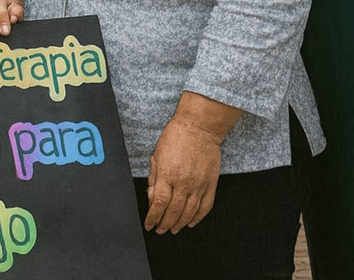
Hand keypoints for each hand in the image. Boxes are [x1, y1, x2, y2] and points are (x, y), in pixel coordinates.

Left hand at [145, 117, 221, 233]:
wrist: (199, 128)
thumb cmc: (175, 138)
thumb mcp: (156, 156)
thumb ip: (154, 178)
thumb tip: (152, 197)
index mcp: (167, 174)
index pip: (159, 203)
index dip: (153, 217)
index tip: (149, 224)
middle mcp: (184, 182)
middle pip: (174, 211)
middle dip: (165, 224)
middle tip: (160, 230)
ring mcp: (199, 184)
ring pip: (190, 212)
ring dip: (180, 224)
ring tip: (173, 229)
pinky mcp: (211, 184)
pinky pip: (206, 206)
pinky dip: (198, 217)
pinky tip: (191, 222)